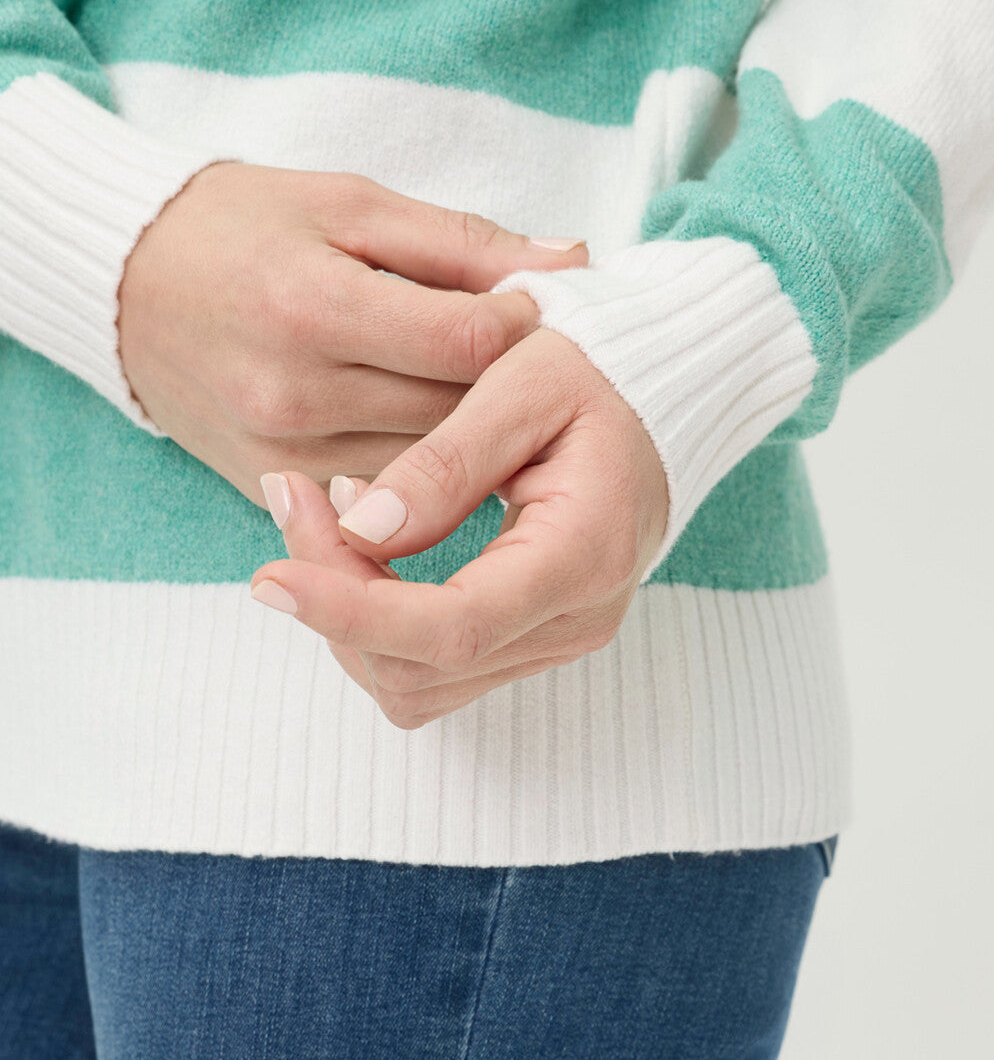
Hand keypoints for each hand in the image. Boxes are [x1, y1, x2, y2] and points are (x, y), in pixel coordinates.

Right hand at [118, 162, 587, 501]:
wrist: (124, 286)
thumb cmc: (239, 227)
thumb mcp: (349, 204)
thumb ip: (462, 242)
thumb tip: (572, 263)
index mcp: (314, 305)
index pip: (469, 339)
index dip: (528, 321)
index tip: (545, 303)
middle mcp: (295, 393)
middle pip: (456, 409)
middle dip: (511, 380)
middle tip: (540, 354)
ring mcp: (280, 452)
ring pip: (428, 463)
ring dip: (473, 431)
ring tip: (492, 391)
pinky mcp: (269, 486)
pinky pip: (379, 494)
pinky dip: (419, 466)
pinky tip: (433, 431)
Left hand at [249, 329, 668, 727]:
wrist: (656, 401)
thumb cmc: (597, 375)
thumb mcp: (524, 382)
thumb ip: (446, 461)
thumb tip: (362, 530)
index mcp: (584, 554)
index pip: (453, 628)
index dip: (350, 614)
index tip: (270, 579)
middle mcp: (576, 620)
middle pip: (418, 668)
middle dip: (334, 599)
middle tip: (293, 497)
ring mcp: (557, 640)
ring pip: (415, 685)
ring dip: (347, 617)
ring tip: (323, 514)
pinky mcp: (532, 640)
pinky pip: (431, 671)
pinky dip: (377, 626)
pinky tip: (365, 551)